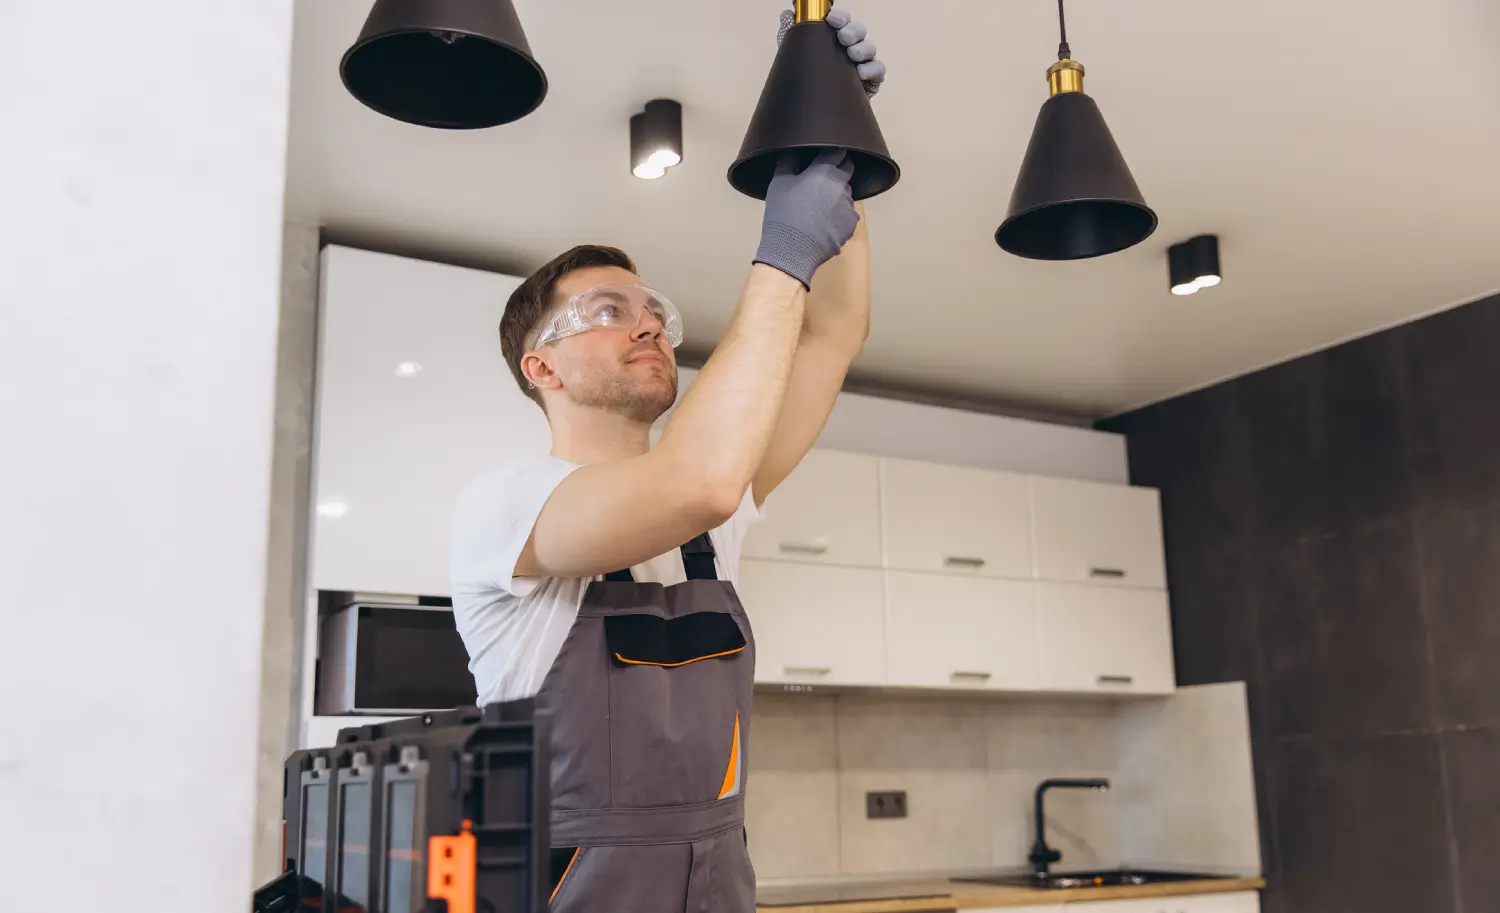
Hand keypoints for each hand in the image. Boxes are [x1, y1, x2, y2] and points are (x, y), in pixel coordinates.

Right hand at [753, 150, 858, 289]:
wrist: (791, 250)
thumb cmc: (783, 214)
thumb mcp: (779, 183)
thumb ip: (788, 162)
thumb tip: (793, 150)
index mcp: (825, 171)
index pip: (839, 152)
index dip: (833, 152)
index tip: (826, 157)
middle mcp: (842, 186)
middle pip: (847, 171)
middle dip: (839, 171)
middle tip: (822, 180)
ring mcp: (849, 207)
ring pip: (847, 194)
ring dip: (838, 195)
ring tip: (821, 208)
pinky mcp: (851, 225)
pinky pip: (847, 215)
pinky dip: (839, 216)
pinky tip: (825, 224)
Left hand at [778, 5, 885, 96]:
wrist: (814, 110)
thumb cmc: (808, 77)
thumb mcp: (796, 53)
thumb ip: (791, 32)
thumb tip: (786, 13)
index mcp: (835, 36)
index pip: (842, 20)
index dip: (840, 17)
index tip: (831, 20)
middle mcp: (851, 46)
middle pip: (858, 30)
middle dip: (852, 31)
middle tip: (843, 37)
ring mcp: (862, 62)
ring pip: (870, 47)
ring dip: (862, 49)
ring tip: (852, 55)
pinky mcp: (871, 80)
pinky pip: (878, 70)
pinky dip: (872, 69)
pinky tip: (861, 74)